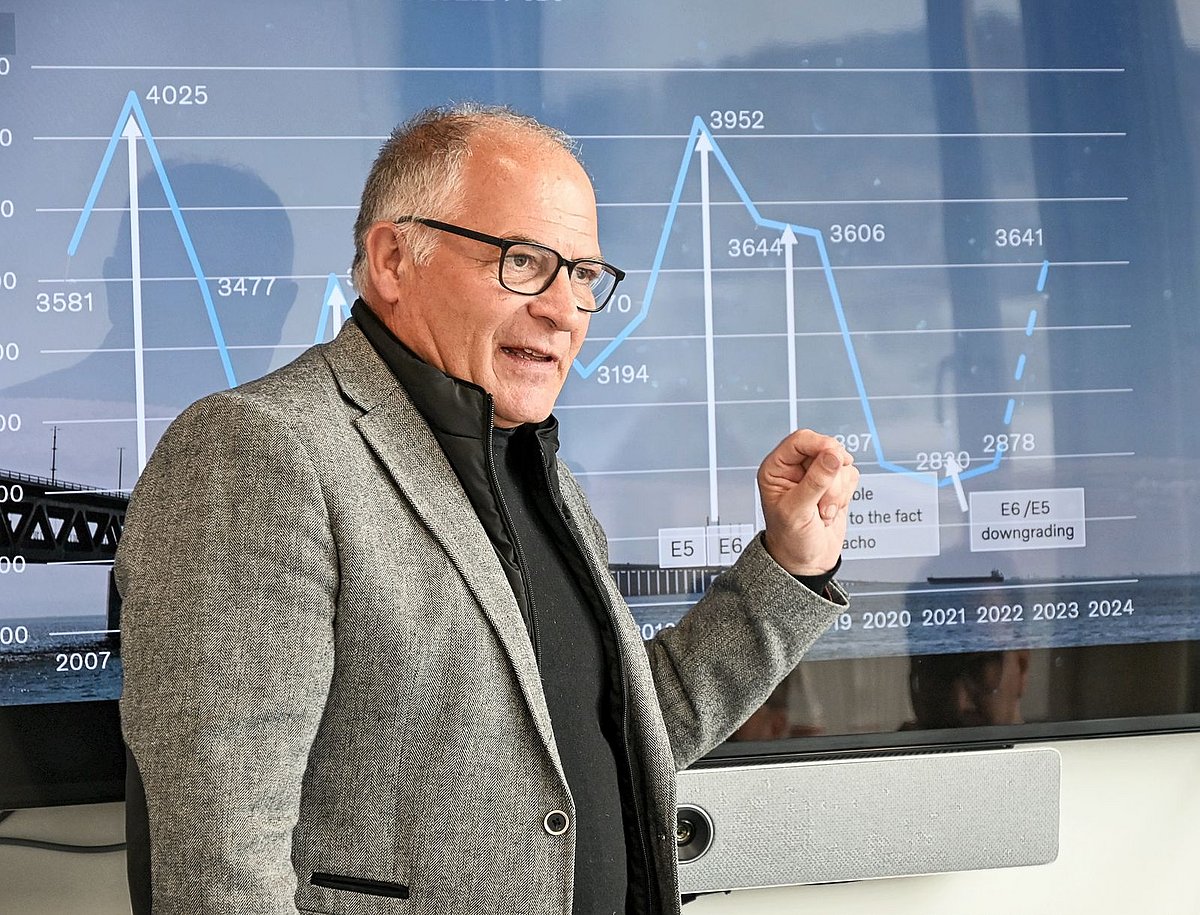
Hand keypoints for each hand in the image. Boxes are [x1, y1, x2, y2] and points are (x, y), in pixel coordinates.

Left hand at [757, 429, 858, 575]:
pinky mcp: (835, 485)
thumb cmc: (790, 539)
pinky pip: (850, 476)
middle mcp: (796, 468)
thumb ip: (816, 482)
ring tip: (822, 513)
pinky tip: (830, 512)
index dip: (821, 445)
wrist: (806, 562)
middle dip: (831, 479)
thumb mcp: (797, 511)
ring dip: (837, 492)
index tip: (835, 457)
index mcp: (777, 468)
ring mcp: (817, 476)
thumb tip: (834, 456)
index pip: (801, 440)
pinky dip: (845, 495)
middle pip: (826, 450)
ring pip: (841, 464)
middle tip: (821, 503)